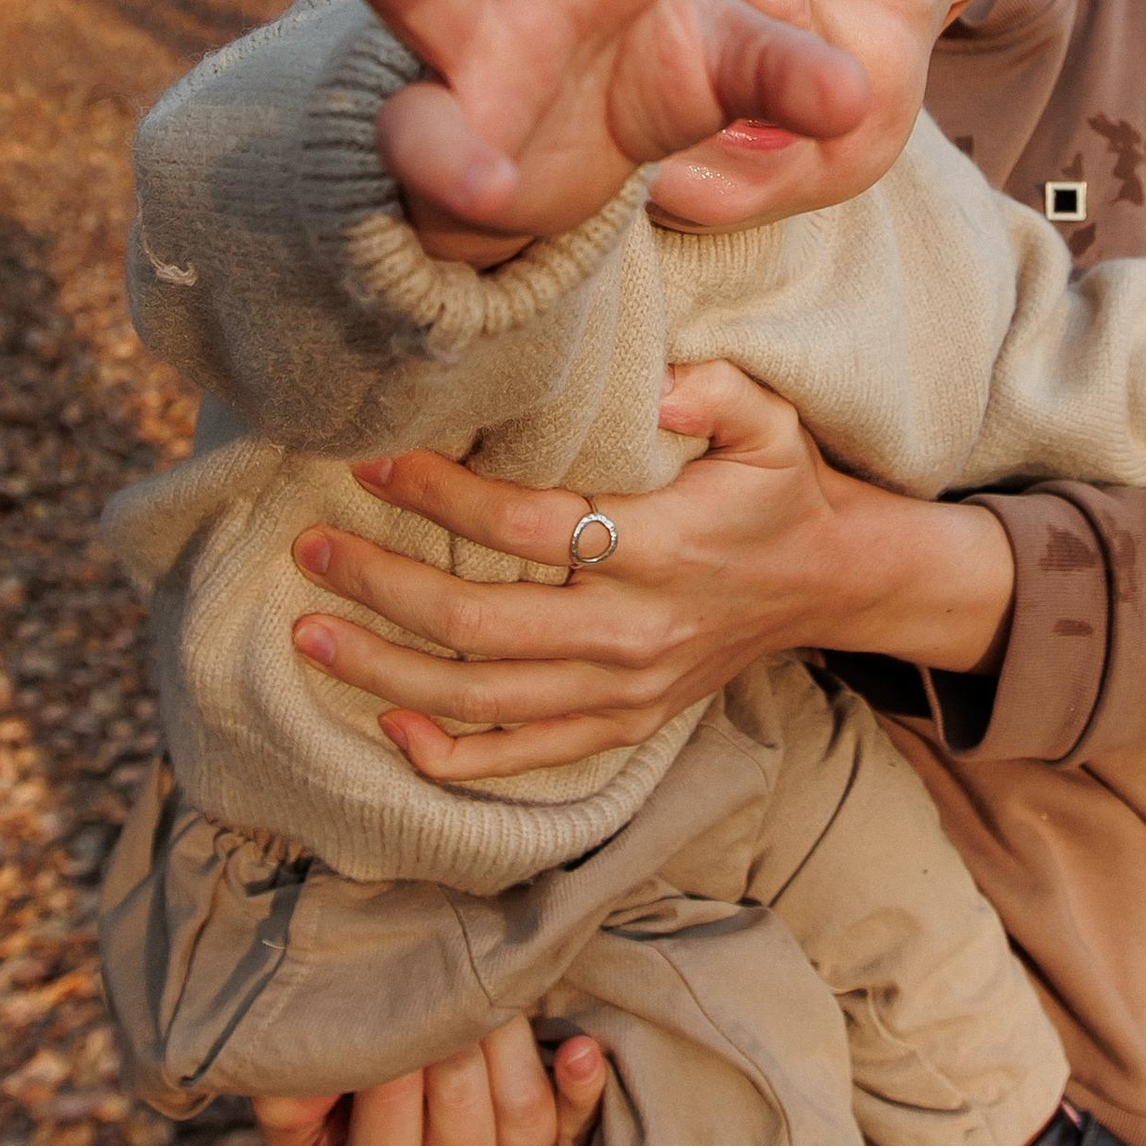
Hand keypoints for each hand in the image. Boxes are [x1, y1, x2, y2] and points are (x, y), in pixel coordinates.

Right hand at [251, 1017, 607, 1145]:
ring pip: (522, 1113)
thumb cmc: (351, 1102)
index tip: (389, 987)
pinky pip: (583, 1128)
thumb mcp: (302, 1105)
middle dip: (450, 1028)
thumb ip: (289, 1096)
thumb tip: (317, 1075)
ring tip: (488, 988)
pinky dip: (580, 1086)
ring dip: (507, 1039)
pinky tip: (577, 1047)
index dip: (392, 1042)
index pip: (390, 1106)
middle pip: (461, 1103)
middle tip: (439, 972)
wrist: (421, 1118)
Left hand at [288, 360, 1017, 779]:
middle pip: (479, 624)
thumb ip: (715, 390)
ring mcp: (624, 692)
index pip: (526, 528)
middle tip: (311, 552)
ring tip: (312, 635)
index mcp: (659, 551)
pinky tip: (390, 729)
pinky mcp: (622, 726)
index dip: (441, 497)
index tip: (372, 463)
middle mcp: (632, 633)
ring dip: (387, 670)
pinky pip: (524, 757)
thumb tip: (653, 389)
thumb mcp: (772, 421)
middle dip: (382, 588)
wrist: (834, 584)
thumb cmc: (782, 491)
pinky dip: (453, 756)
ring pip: (483, 699)